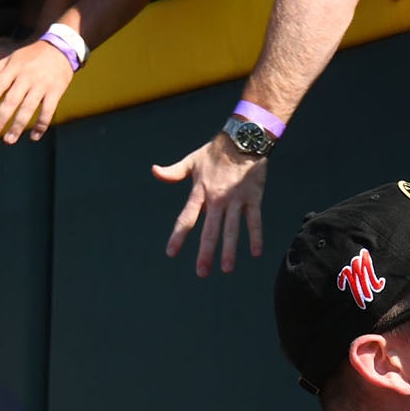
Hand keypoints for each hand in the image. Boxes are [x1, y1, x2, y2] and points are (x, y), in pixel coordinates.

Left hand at [0, 38, 77, 142]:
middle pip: (12, 100)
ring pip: (28, 108)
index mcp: (14, 68)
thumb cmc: (31, 55)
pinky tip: (34, 137)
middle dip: (1, 118)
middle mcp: (27, 77)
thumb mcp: (10, 58)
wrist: (61, 47)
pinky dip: (41, 125)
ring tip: (9, 140)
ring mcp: (42, 85)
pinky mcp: (56, 91)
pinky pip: (48, 111)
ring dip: (18, 126)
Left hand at [152, 134, 265, 276]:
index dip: (178, 236)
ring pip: (232, 229)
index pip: (186, 218)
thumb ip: (173, 172)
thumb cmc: (215, 151)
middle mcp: (217, 199)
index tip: (171, 253)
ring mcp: (236, 199)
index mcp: (200, 191)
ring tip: (226, 269)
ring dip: (229, 250)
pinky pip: (254, 221)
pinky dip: (256, 236)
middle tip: (202, 272)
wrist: (243, 138)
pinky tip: (255, 253)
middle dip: (205, 253)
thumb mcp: (191, 161)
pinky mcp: (253, 197)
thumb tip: (154, 171)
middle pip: (210, 230)